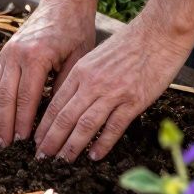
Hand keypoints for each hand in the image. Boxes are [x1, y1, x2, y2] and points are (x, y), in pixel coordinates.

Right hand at [0, 1, 95, 146]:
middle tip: (5, 147)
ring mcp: (7, 53)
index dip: (24, 122)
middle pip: (5, 96)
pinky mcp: (4, 53)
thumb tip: (56, 120)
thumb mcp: (79, 59)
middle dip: (4, 124)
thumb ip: (65, 87)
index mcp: (36, 56)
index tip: (25, 143)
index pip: (27, 97)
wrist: (63, 2)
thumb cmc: (76, 30)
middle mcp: (16, 54)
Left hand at [33, 16, 192, 161]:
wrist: (158, 33)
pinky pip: (114, 127)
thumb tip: (70, 101)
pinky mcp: (134, 101)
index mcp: (80, 71)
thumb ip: (83, 78)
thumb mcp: (96, 57)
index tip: (36, 140)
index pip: (55, 104)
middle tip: (42, 157)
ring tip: (63, 160)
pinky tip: (94, 155)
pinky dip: (102, 143)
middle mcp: (92, 83)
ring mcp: (113, 93)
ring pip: (85, 125)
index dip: (43, 125)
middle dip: (51, 140)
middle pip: (65, 117)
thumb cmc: (129, 44)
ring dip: (72, 146)